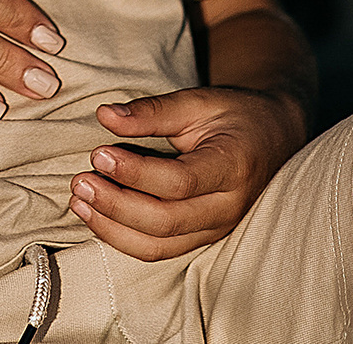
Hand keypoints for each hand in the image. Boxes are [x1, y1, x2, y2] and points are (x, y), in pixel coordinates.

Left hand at [68, 86, 308, 258]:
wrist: (274, 139)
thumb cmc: (235, 115)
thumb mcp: (198, 101)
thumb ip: (153, 110)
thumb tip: (104, 115)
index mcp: (232, 166)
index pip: (179, 182)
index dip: (134, 172)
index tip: (98, 154)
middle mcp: (228, 206)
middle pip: (166, 221)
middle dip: (115, 205)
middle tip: (79, 181)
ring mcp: (217, 228)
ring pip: (159, 246)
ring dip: (112, 227)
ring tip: (78, 200)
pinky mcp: (203, 237)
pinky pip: (160, 250)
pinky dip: (123, 238)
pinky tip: (95, 216)